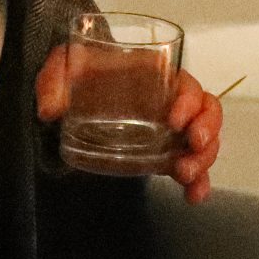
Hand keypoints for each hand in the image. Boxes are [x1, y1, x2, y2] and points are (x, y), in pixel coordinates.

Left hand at [35, 49, 224, 203]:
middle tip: (192, 146)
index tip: (175, 119)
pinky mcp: (163, 152)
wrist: (78, 85)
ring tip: (186, 176)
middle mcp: (170, 101)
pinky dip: (197, 182)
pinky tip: (194, 196)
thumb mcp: (64, 63)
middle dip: (207, 131)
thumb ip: (54, 80)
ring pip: (204, 141)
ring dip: (203, 159)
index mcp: (156, 75)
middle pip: (207, 113)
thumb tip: (50, 109)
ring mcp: (170, 129)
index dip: (189, 101)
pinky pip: (189, 165)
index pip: (186, 85)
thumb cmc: (80, 69)